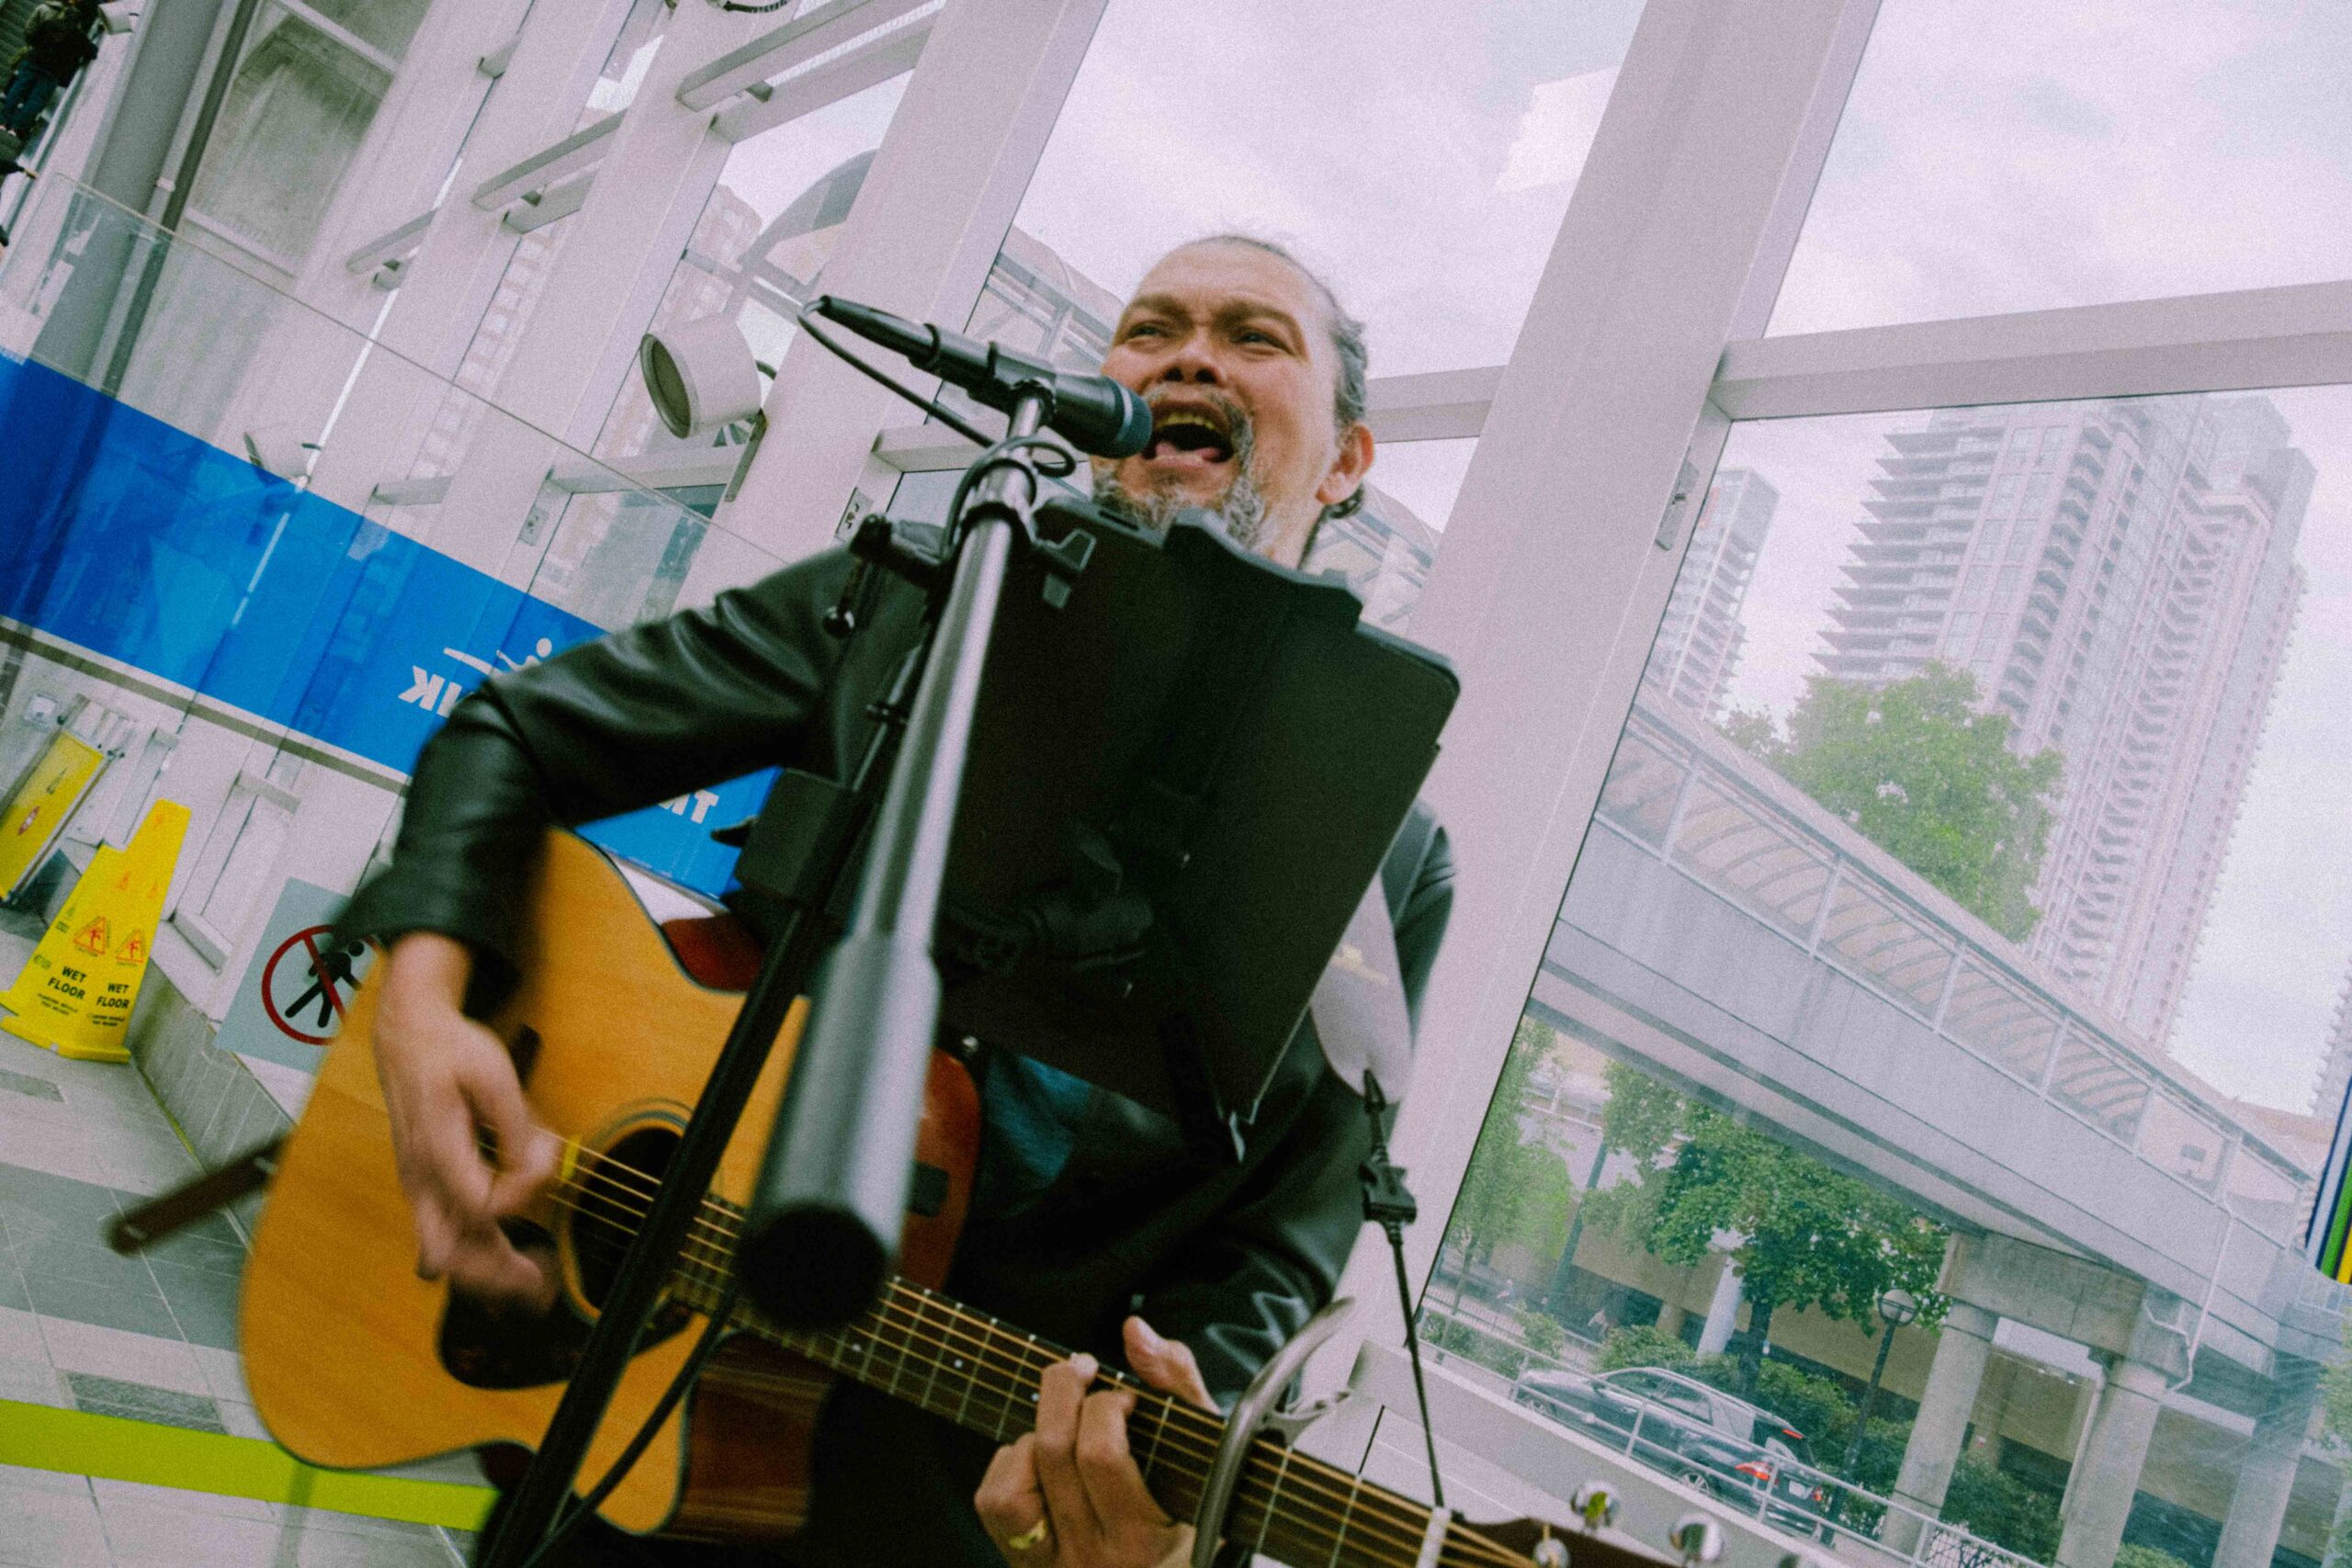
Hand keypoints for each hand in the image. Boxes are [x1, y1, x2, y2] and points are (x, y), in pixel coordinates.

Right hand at [372, 933, 558, 1308]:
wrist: (407, 1037)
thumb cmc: (451, 1051)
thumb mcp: (493, 1073)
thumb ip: (515, 1125)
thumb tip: (535, 1165)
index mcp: (437, 1149)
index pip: (479, 1204)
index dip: (520, 1195)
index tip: (545, 1154)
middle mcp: (421, 1179)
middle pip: (450, 1254)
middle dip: (496, 1275)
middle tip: (542, 1281)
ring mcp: (419, 1189)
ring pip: (442, 1257)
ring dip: (485, 1275)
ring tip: (533, 1280)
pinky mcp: (426, 1190)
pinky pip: (443, 1241)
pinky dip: (474, 1258)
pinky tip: (509, 1259)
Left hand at [975, 1318, 1213, 1567]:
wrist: (1170, 1563)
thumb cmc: (1191, 1495)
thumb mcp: (1201, 1445)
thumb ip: (1176, 1380)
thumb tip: (1133, 1331)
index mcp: (1145, 1538)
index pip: (1101, 1455)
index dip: (1107, 1405)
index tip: (1128, 1398)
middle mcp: (1094, 1558)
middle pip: (1055, 1452)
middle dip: (1064, 1391)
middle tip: (1084, 1371)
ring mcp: (1053, 1563)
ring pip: (1017, 1479)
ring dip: (1037, 1433)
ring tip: (1066, 1425)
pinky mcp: (1023, 1561)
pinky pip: (993, 1501)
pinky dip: (1011, 1461)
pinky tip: (1040, 1456)